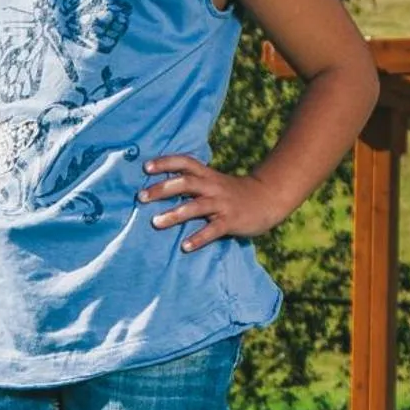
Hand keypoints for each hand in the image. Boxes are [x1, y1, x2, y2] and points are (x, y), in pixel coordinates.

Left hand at [138, 156, 291, 250]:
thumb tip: (157, 187)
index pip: (185, 162)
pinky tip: (185, 246)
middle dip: (162, 188)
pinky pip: (213, 230)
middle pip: (186, 182)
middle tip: (141, 196)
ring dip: (175, 214)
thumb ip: (191, 182)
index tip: (145, 167)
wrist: (268, 198)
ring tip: (155, 222)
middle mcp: (213, 187)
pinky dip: (199, 238)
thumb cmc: (231, 193)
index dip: (166, 162)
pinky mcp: (231, 221)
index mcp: (207, 175)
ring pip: (196, 206)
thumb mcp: (212, 181)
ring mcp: (222, 204)